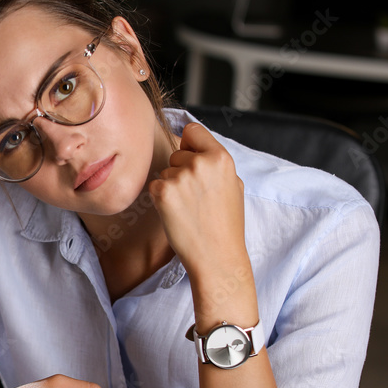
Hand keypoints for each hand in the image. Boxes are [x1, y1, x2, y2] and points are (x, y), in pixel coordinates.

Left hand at [148, 122, 248, 281]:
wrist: (217, 257)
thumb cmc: (226, 225)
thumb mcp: (233, 185)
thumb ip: (216, 163)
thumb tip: (198, 148)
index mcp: (221, 157)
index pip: (193, 130)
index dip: (189, 143)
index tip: (190, 157)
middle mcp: (201, 163)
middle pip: (176, 152)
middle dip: (180, 170)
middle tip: (194, 196)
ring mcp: (180, 177)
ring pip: (165, 171)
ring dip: (170, 186)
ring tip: (188, 208)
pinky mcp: (163, 193)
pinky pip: (154, 186)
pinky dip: (160, 199)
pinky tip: (176, 213)